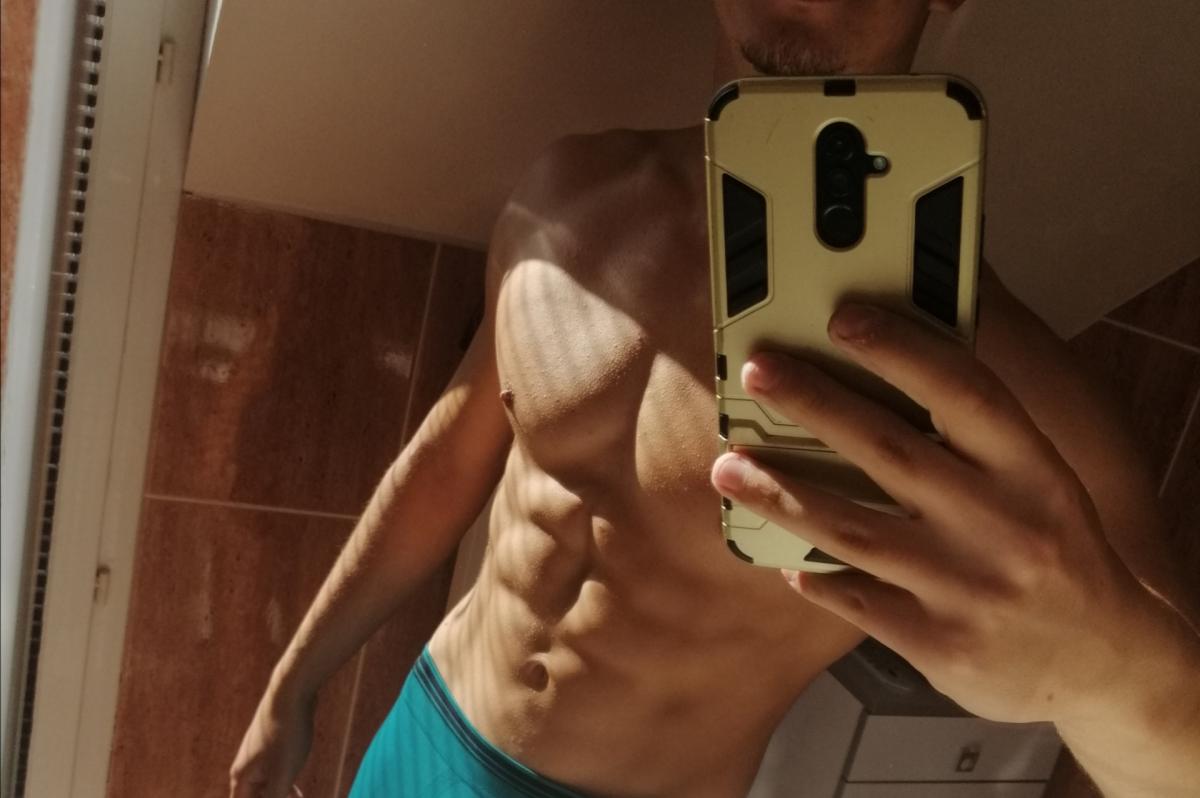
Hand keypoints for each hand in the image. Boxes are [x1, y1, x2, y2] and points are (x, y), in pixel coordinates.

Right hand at [229, 681, 313, 797]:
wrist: (291, 692)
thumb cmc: (287, 733)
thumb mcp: (283, 774)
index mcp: (242, 778)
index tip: (278, 797)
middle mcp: (245, 767)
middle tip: (293, 796)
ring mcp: (258, 756)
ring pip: (266, 788)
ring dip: (278, 796)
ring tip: (296, 796)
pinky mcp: (273, 746)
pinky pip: (275, 775)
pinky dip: (283, 786)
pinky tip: (296, 790)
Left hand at [710, 303, 1188, 725]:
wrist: (1107, 664)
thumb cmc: (1060, 554)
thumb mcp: (1044, 484)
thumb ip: (979, 437)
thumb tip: (891, 372)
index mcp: (1034, 472)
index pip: (963, 392)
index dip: (901, 349)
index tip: (844, 317)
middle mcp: (1002, 525)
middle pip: (889, 449)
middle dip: (814, 403)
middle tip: (759, 371)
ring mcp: (966, 588)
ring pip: (851, 527)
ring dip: (780, 492)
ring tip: (729, 466)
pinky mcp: (938, 643)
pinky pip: (855, 598)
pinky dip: (813, 575)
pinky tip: (781, 556)